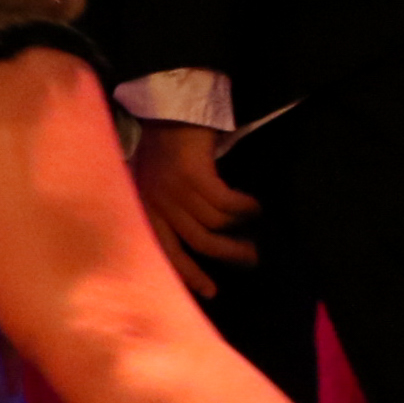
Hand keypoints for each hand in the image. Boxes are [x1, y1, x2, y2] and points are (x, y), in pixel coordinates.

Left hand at [131, 120, 260, 299]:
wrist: (169, 110)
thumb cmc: (165, 149)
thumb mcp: (157, 185)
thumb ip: (167, 211)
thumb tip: (199, 241)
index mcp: (145, 211)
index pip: (166, 254)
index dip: (190, 276)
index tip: (213, 292)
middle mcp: (157, 204)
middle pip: (198, 244)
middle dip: (228, 255)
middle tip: (252, 258)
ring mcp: (174, 190)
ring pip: (215, 226)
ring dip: (241, 230)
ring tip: (258, 229)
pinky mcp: (194, 174)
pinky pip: (226, 203)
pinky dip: (245, 207)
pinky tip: (255, 205)